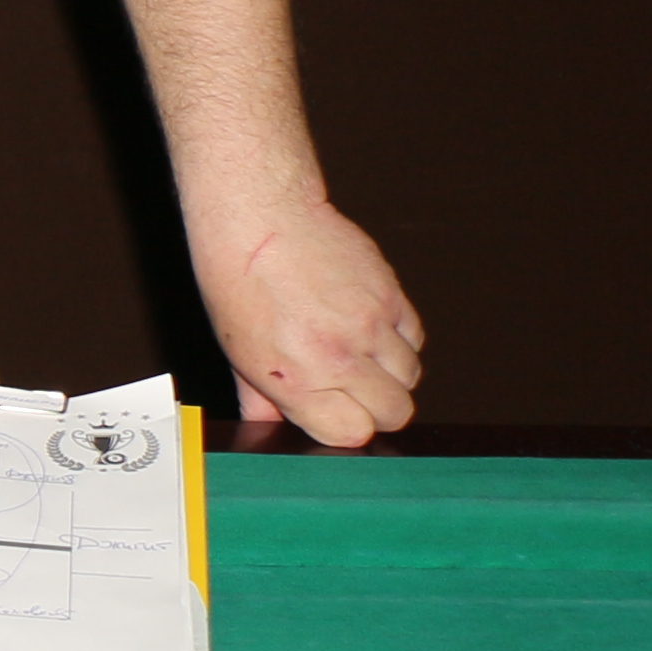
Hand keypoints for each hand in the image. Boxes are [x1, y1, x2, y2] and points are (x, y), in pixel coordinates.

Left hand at [192, 193, 422, 443]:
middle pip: (394, 412)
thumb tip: (268, 430)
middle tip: (349, 390)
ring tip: (355, 354)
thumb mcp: (236, 350)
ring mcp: (370, 324)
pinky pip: (415, 337)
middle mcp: (339, 355)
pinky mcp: (391, 294)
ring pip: (411, 377)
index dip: (343, 427)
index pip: (352, 433)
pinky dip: (399, 341)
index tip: (331, 413)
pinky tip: (368, 328)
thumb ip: (260, 397)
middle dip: (374, 408)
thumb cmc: (236, 280)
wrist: (259, 217)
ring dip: (389, 374)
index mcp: (297, 377)